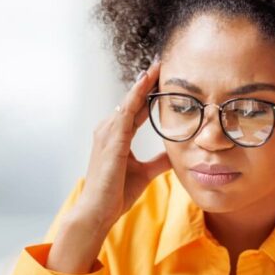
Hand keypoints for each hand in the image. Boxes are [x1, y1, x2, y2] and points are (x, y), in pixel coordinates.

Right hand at [73, 58, 169, 232]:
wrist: (98, 210)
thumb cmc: (115, 194)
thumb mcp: (144, 173)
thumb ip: (159, 161)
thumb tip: (176, 154)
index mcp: (116, 137)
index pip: (135, 109)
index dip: (148, 94)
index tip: (161, 78)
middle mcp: (108, 129)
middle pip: (131, 100)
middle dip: (146, 82)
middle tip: (162, 63)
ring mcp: (107, 132)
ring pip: (129, 101)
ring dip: (143, 83)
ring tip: (158, 66)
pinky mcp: (111, 138)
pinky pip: (126, 110)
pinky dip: (136, 95)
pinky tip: (146, 81)